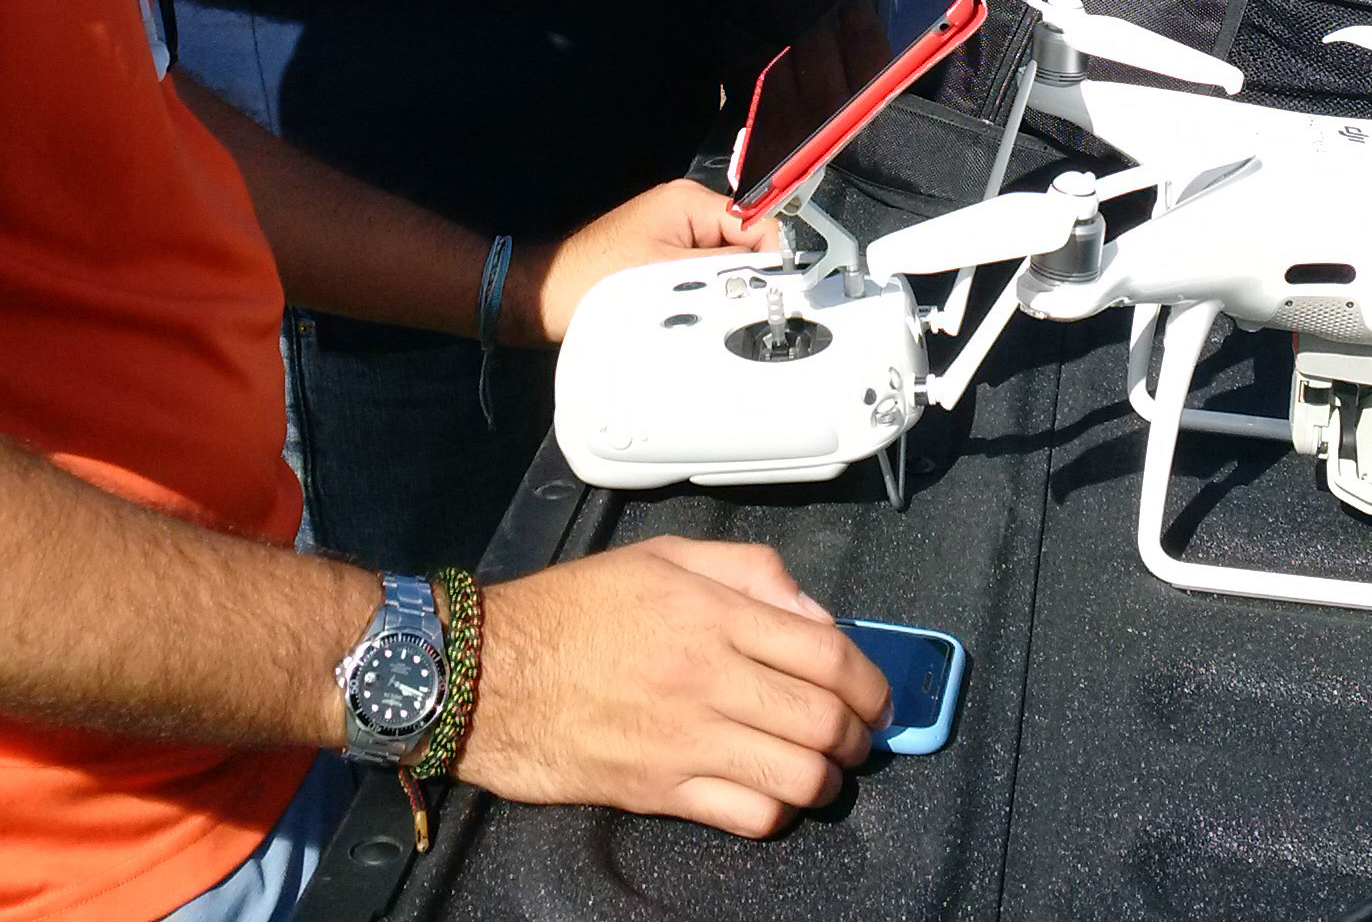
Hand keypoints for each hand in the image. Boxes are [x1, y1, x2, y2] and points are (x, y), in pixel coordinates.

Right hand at [461, 537, 890, 835]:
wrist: (494, 672)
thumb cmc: (576, 608)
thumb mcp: (664, 555)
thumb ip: (748, 570)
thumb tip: (813, 611)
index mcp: (713, 613)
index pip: (826, 652)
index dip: (870, 681)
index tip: (878, 695)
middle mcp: (709, 676)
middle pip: (823, 719)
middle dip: (860, 734)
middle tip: (859, 734)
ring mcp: (687, 740)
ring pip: (798, 775)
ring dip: (828, 776)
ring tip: (824, 766)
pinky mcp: (662, 791)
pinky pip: (750, 816)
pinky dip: (779, 810)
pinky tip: (774, 792)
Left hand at [509, 180, 777, 346]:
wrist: (544, 300)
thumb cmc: (594, 283)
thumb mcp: (669, 275)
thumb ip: (724, 268)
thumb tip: (771, 271)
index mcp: (690, 201)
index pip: (757, 223)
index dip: (771, 262)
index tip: (777, 299)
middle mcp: (686, 210)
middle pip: (743, 246)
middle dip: (742, 280)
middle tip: (733, 314)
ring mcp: (675, 235)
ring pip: (723, 266)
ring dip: (720, 292)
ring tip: (700, 317)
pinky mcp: (664, 259)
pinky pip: (701, 277)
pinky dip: (700, 297)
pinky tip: (685, 316)